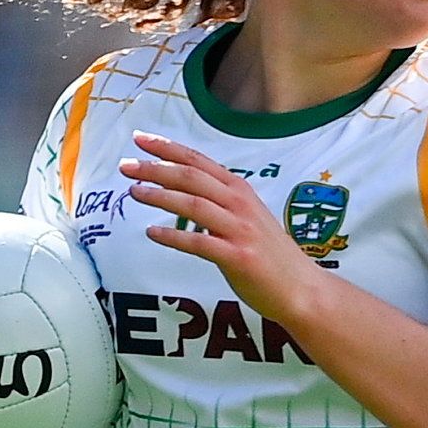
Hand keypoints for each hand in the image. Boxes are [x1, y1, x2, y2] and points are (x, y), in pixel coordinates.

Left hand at [123, 132, 324, 326]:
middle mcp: (239, 204)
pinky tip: (152, 233)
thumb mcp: (247, 217)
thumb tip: (185, 194)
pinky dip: (172, 237)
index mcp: (239, 190)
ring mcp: (239, 230)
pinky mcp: (238, 257)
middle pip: (190, 177)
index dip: (167, 148)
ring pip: (192, 204)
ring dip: (159, 196)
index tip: (140, 139)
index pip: (198, 161)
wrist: (301, 288)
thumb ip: (220, 203)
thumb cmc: (270, 255)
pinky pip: (199, 243)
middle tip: (126, 165)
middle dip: (155, 168)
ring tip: (134, 193)